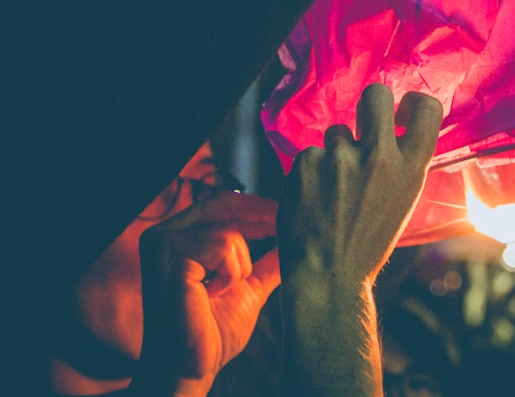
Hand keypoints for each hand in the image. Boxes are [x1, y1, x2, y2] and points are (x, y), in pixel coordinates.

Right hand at [135, 192, 279, 396]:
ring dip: (242, 265)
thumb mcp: (248, 283)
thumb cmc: (212, 329)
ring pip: (230, 231)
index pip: (221, 203)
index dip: (258, 206)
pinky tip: (212, 293)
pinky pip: (224, 246)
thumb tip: (296, 233)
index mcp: (176, 234)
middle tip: (288, 230)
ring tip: (221, 290)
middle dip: (262, 218)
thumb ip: (267, 256)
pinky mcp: (169, 256)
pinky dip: (231, 273)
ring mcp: (162, 243)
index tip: (289, 213)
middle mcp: (163, 233)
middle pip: (225, 205)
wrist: (190, 368)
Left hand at [275, 84, 442, 396]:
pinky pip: (310, 153)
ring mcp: (340, 158)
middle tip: (364, 125)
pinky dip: (311, 172)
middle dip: (371, 103)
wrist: (328, 276)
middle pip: (376, 95)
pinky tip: (314, 199)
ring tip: (334, 190)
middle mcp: (379, 157)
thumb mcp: (402, 202)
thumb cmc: (368, 243)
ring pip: (337, 132)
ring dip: (335, 153)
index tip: (402, 112)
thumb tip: (397, 128)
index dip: (413, 103)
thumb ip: (402, 164)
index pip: (426, 108)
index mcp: (411, 169)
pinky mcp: (307, 162)